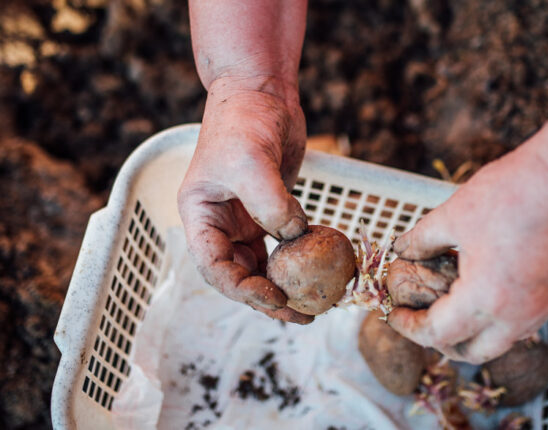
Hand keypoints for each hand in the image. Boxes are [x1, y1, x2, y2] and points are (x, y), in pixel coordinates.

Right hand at [178, 76, 312, 323]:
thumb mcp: (251, 162)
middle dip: (269, 298)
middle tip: (302, 315)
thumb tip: (294, 238)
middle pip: (240, 273)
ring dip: (287, 284)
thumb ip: (270, 204)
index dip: (243, 289)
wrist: (261, 91)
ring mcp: (247, 218)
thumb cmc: (243, 121)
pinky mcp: (273, 210)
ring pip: (264, 264)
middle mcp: (220, 222)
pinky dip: (301, 259)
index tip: (276, 299)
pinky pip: (285, 244)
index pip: (214, 266)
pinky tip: (321, 271)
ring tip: (315, 304)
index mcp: (201, 215)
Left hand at [387, 139, 547, 363]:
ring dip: (474, 331)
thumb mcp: (454, 214)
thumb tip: (402, 250)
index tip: (395, 316)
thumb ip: (422, 240)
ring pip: (503, 340)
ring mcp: (546, 307)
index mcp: (486, 300)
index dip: (409, 327)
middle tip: (423, 319)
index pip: (438, 334)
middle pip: (473, 352)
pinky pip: (526, 320)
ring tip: (454, 304)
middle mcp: (519, 316)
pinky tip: (489, 288)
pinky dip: (501, 316)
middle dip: (442, 342)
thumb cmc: (514, 193)